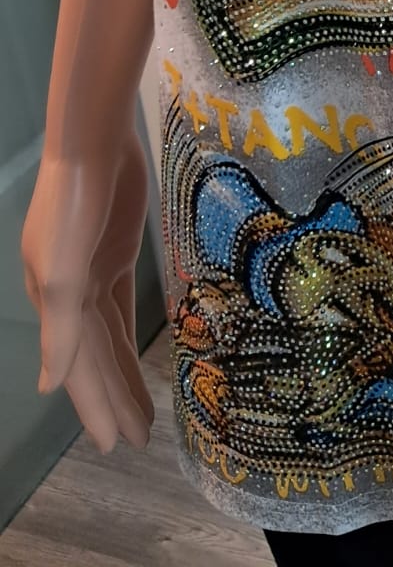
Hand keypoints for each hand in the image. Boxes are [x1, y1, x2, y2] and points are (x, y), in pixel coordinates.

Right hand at [21, 127, 154, 451]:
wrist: (93, 145)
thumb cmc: (75, 206)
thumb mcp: (64, 271)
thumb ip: (62, 328)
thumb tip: (52, 385)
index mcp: (54, 304)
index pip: (78, 369)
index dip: (96, 406)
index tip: (115, 445)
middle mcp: (69, 295)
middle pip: (94, 358)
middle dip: (113, 398)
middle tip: (137, 440)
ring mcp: (92, 272)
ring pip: (108, 335)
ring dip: (122, 372)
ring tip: (144, 409)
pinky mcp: (114, 251)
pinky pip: (119, 305)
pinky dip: (124, 331)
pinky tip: (133, 349)